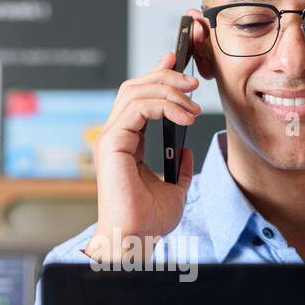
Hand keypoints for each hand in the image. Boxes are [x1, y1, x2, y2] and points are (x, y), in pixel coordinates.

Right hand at [85, 36, 205, 260]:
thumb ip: (181, 168)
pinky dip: (164, 105)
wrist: (137, 238)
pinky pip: (138, 107)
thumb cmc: (149, 221)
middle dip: (165, 76)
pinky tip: (185, 117)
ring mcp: (110, 138)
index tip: (179, 66)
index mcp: (125, 144)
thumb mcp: (176, 190)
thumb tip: (188, 151)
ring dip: (169, 90)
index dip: (157, 76)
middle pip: (135, 87)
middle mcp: (115, 137)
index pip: (138, 99)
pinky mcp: (112, 143)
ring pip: (136, 91)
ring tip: (193, 102)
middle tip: (193, 81)